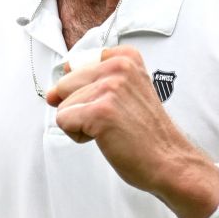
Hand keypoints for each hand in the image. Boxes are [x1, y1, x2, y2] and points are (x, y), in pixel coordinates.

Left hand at [42, 46, 218, 217]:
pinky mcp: (100, 111)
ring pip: (63, 105)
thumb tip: (50, 93)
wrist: (168, 161)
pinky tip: (106, 138)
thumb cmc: (145, 133)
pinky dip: (78, 135)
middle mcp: (118, 66)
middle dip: (80, 107)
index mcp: (125, 57)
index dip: (86, 91)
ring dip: (81, 124)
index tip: (112, 104)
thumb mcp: (126, 92)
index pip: (76, 66)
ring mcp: (110, 87)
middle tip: (113, 120)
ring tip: (113, 129)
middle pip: (65, 84)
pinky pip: (63, 121)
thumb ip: (91, 82)